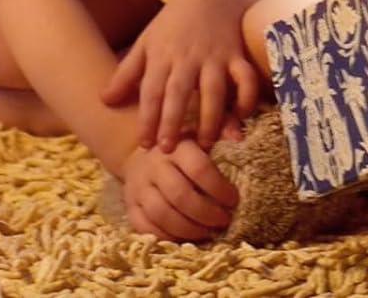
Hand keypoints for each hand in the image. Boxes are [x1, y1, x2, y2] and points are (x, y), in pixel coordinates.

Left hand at [103, 0, 259, 151]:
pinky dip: (248, 98)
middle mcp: (189, 58)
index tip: (144, 143)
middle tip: (168, 149)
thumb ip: (127, 72)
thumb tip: (104, 101)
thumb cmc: (175, 19)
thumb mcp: (147, 41)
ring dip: (211, 119)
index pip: (152, 91)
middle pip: (179, 93)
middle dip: (173, 122)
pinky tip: (242, 117)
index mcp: (163, 55)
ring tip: (206, 143)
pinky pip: (246, 79)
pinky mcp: (238, 56)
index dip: (148, 118)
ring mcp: (215, 57)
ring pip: (214, 91)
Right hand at [121, 140, 237, 241]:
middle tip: (224, 220)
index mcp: (177, 145)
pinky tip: (186, 238)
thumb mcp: (203, 129)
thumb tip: (238, 138)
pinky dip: (167, 237)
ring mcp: (139, 187)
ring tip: (208, 232)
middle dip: (206, 213)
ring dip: (189, 229)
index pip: (199, 168)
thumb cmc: (183, 142)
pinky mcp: (130, 206)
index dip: (219, 188)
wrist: (142, 149)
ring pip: (162, 215)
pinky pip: (145, 228)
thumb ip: (223, 129)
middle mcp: (155, 165)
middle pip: (180, 195)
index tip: (234, 200)